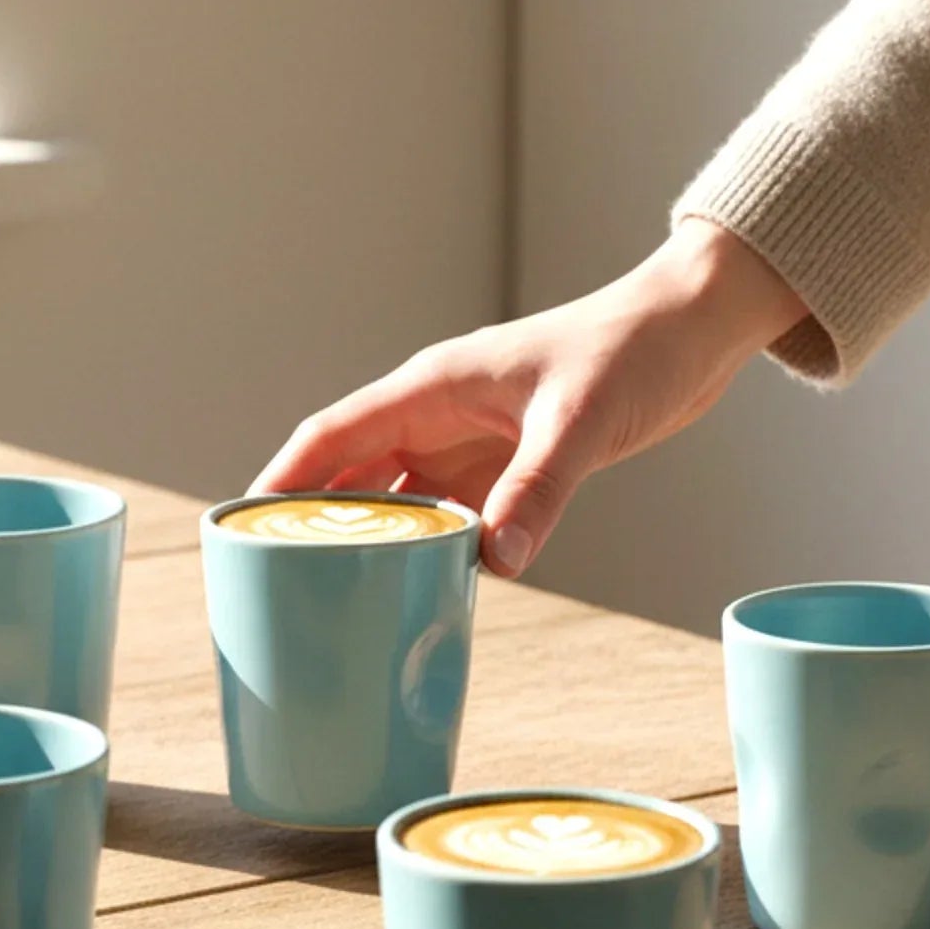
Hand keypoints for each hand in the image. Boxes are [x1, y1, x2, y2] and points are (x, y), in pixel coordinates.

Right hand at [252, 221, 807, 577]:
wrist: (691, 329)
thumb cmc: (632, 352)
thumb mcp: (579, 422)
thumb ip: (537, 489)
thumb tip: (495, 561)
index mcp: (431, 389)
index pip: (331, 437)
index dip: (281, 482)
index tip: (238, 529)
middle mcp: (437, 416)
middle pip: (349, 475)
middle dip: (308, 523)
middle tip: (271, 584)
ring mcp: (468, 442)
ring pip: (395, 500)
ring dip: (367, 541)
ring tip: (329, 598)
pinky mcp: (505, 464)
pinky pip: (445, 516)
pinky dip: (425, 549)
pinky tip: (416, 589)